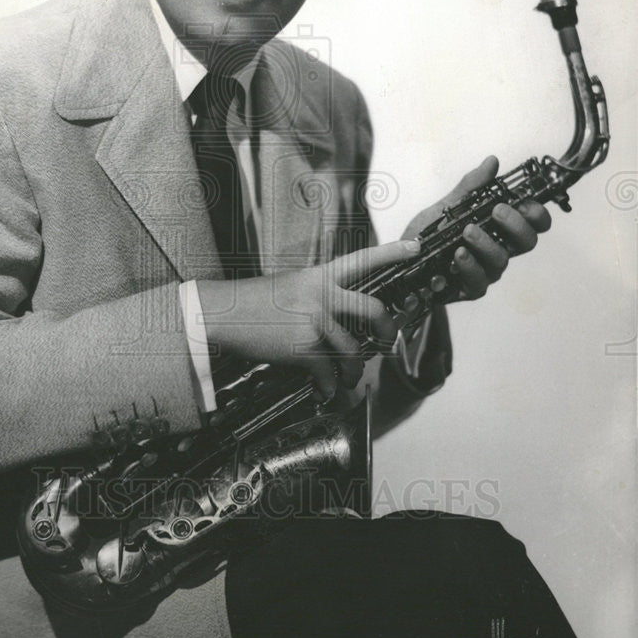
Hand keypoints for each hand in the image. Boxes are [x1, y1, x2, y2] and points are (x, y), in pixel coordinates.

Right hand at [196, 240, 419, 399]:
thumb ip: (318, 295)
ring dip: (353, 372)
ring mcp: (315, 322)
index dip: (392, 252)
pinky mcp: (303, 348)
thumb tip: (339, 320)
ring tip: (348, 378)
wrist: (222, 313)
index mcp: (321, 277)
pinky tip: (324, 390)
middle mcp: (323, 296)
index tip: (415, 246)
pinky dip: (328, 388)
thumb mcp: (292, 286)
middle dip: (388, 331)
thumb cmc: (253, 302)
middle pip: (374, 310)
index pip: (363, 260)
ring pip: (354, 352)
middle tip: (388, 340)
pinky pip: (328, 374)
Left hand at [403, 155, 551, 302]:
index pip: (533, 222)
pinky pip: (479, 280)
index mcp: (500, 227)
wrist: (404, 261)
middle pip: (527, 242)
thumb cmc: (431, 234)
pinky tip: (458, 254)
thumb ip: (471, 187)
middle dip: (517, 224)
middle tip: (498, 211)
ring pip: (501, 260)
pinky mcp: (471, 287)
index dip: (537, 213)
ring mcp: (487, 269)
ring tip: (468, 231)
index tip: (523, 202)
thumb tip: (492, 162)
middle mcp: (499, 248)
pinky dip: (469, 265)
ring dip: (486, 243)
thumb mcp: (447, 206)